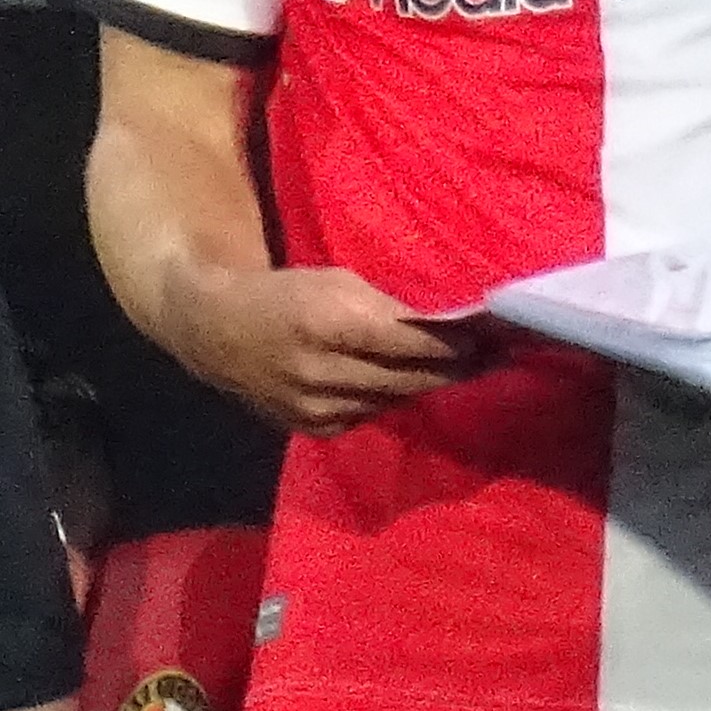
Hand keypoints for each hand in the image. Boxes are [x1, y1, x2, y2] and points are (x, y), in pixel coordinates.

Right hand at [159, 262, 471, 432]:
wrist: (215, 331)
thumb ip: (388, 309)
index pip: (412, 343)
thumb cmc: (284, 292)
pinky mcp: (314, 429)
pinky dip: (391, 398)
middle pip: (410, 377)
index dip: (456, 344)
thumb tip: (448, 329)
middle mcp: (324, 372)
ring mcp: (317, 407)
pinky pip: (370, 415)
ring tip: (465, 371)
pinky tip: (411, 385)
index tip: (493, 337)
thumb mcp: (336, 281)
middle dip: (455, 367)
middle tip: (496, 357)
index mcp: (330, 324)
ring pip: (394, 400)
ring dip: (428, 385)